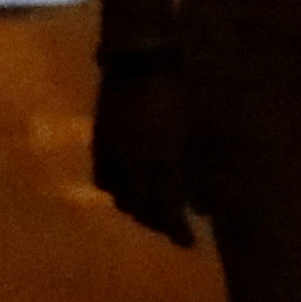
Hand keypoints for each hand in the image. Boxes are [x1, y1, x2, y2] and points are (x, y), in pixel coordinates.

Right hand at [91, 59, 195, 246]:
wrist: (140, 58)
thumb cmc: (178, 92)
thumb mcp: (195, 133)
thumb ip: (196, 171)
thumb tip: (201, 204)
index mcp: (160, 164)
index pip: (167, 211)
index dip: (177, 231)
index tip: (190, 243)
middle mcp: (133, 165)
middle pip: (141, 208)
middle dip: (157, 224)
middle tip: (172, 230)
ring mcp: (112, 152)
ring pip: (118, 195)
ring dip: (135, 209)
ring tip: (149, 212)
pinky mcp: (100, 139)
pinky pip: (103, 176)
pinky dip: (115, 189)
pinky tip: (124, 189)